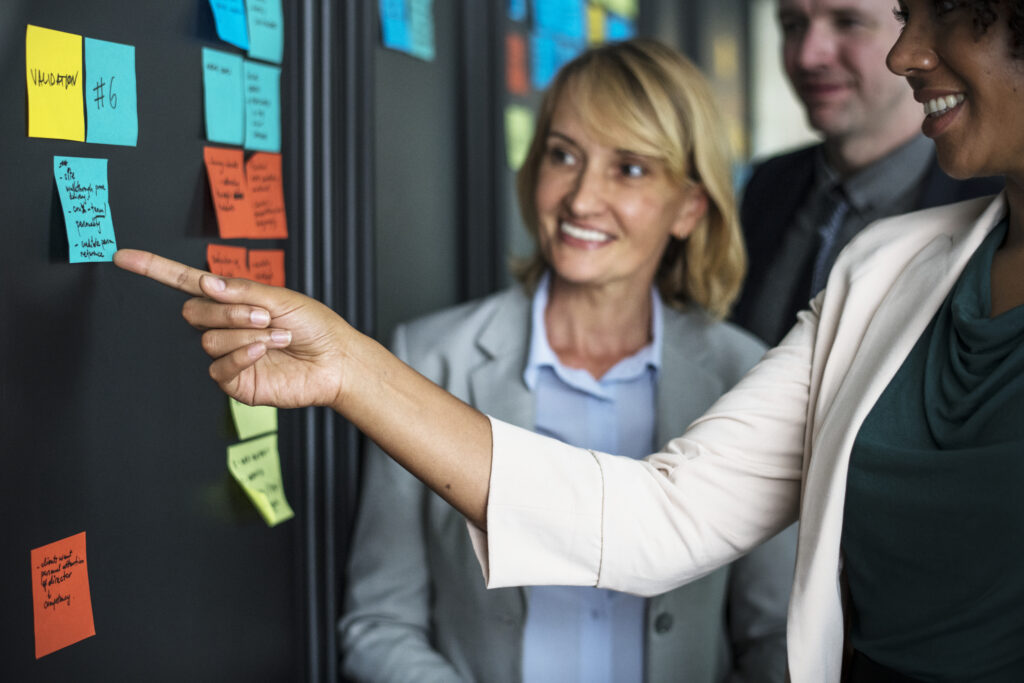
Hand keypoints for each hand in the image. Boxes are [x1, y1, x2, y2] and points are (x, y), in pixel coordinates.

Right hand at [114, 248, 352, 409]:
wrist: (335, 360)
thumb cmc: (314, 326)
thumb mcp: (281, 298)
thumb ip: (242, 291)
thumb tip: (205, 284)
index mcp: (233, 301)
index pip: (186, 284)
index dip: (155, 270)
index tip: (124, 257)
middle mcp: (224, 327)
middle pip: (193, 313)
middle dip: (227, 311)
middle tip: (263, 315)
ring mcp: (227, 355)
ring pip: (208, 340)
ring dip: (245, 334)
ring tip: (277, 335)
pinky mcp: (235, 382)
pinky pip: (219, 367)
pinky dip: (243, 355)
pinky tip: (265, 351)